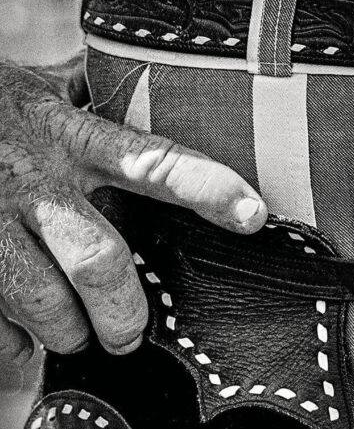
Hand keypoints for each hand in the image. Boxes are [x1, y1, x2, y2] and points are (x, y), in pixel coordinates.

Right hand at [0, 59, 266, 362]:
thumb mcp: (36, 87)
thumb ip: (91, 101)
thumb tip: (166, 86)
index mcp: (65, 135)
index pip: (153, 161)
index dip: (207, 188)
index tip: (254, 214)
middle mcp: (32, 180)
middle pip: (100, 262)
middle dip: (124, 312)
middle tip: (131, 334)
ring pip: (44, 303)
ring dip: (68, 332)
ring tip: (76, 335)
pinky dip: (12, 343)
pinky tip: (20, 336)